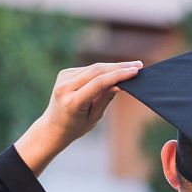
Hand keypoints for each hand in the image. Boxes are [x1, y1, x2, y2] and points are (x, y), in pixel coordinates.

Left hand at [15, 61, 142, 173]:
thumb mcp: (95, 116)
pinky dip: (103, 70)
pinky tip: (116, 70)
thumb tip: (121, 83)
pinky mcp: (64, 73)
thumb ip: (106, 98)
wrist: (52, 126)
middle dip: (119, 67)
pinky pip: (88, 69)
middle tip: (138, 65)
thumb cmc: (76, 126)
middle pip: (96, 71)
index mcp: (72, 102)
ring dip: (113, 66)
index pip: (99, 83)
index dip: (118, 75)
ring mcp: (63, 78)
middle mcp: (64, 87)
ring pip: (93, 68)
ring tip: (131, 66)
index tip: (135, 71)